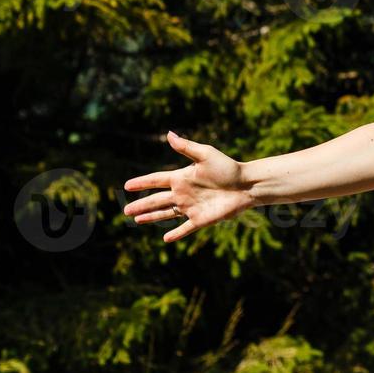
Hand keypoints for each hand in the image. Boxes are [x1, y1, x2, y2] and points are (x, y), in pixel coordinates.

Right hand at [123, 131, 253, 242]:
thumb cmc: (228, 168)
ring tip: (137, 221)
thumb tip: (169, 134)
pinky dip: (176, 234)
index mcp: (182, 178)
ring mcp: (191, 207)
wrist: (247, 185)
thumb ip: (186, 147)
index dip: (141, 183)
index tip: (126, 185)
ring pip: (166, 214)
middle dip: (141, 205)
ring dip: (151, 217)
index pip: (156, 181)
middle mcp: (183, 193)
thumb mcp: (206, 155)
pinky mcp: (201, 219)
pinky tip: (165, 238)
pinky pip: (185, 228)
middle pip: (156, 200)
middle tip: (125, 210)